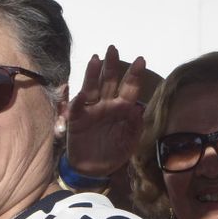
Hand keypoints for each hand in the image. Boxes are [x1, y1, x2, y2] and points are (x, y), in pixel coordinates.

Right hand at [65, 45, 150, 177]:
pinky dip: (78, 98)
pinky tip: (80, 91)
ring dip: (93, 74)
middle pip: (110, 82)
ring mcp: (91, 110)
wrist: (94, 169)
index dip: (134, 74)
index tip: (140, 59)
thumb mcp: (130, 142)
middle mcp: (107, 105)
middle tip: (113, 48)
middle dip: (111, 66)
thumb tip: (137, 107)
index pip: (130, 88)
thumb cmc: (115, 154)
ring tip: (95, 59)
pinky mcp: (77, 119)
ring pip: (93, 88)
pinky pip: (77, 106)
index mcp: (123, 109)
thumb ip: (134, 126)